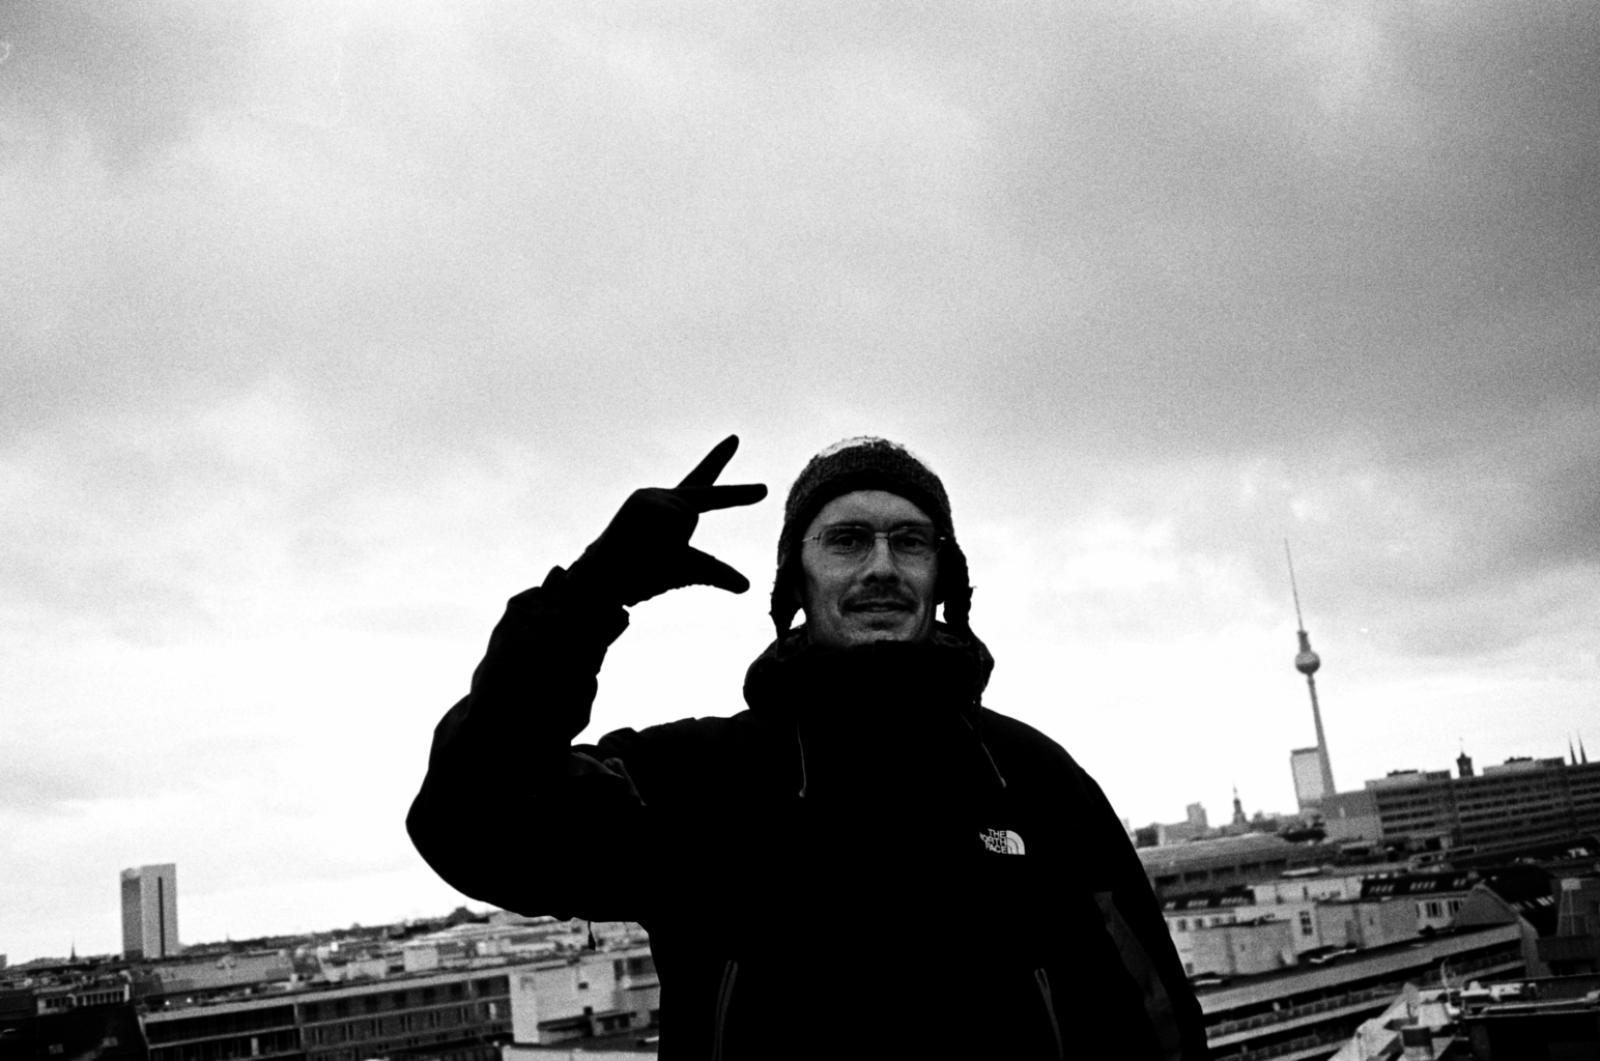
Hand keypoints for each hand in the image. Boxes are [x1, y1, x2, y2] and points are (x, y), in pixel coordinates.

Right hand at [567, 435, 767, 606]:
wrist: (605, 581)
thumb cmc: (644, 574)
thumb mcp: (690, 570)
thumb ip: (716, 571)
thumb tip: (748, 586)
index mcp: (675, 508)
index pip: (704, 481)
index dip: (719, 459)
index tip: (735, 438)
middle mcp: (665, 498)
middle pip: (709, 496)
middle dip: (739, 495)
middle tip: (765, 490)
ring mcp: (652, 499)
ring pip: (686, 520)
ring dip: (672, 545)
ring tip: (648, 552)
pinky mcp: (641, 503)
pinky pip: (670, 523)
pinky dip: (660, 543)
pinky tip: (641, 545)